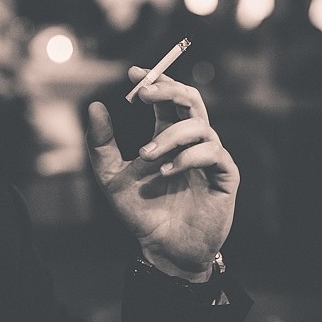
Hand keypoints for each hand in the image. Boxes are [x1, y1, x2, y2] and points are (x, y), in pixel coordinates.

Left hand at [85, 66, 238, 280]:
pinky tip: (166, 170)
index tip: (132, 73)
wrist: (161, 248)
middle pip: (191, 99)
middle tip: (145, 94)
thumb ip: (101, 144)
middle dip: (169, 90)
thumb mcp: (110, 177)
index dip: (154, 80)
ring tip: (145, 156)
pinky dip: (187, 157)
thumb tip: (95, 106)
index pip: (167, 97)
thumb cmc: (140, 211)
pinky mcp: (225, 177)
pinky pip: (212, 153)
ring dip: (169, 136)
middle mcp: (191, 141)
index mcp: (167, 135)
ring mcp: (210, 157)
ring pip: (199, 126)